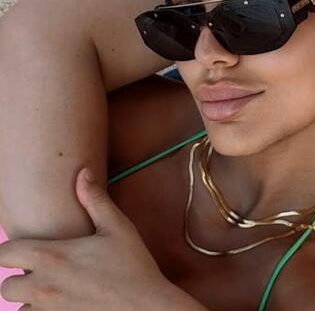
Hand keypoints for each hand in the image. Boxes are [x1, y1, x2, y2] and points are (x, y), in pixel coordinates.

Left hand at [0, 168, 204, 310]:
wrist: (146, 308)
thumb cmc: (133, 266)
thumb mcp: (118, 227)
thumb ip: (95, 200)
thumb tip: (83, 172)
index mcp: (53, 258)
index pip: (5, 254)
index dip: (11, 249)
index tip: (27, 247)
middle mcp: (43, 288)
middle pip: (5, 287)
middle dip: (18, 278)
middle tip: (41, 271)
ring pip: (19, 309)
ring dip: (30, 300)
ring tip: (53, 290)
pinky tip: (64, 304)